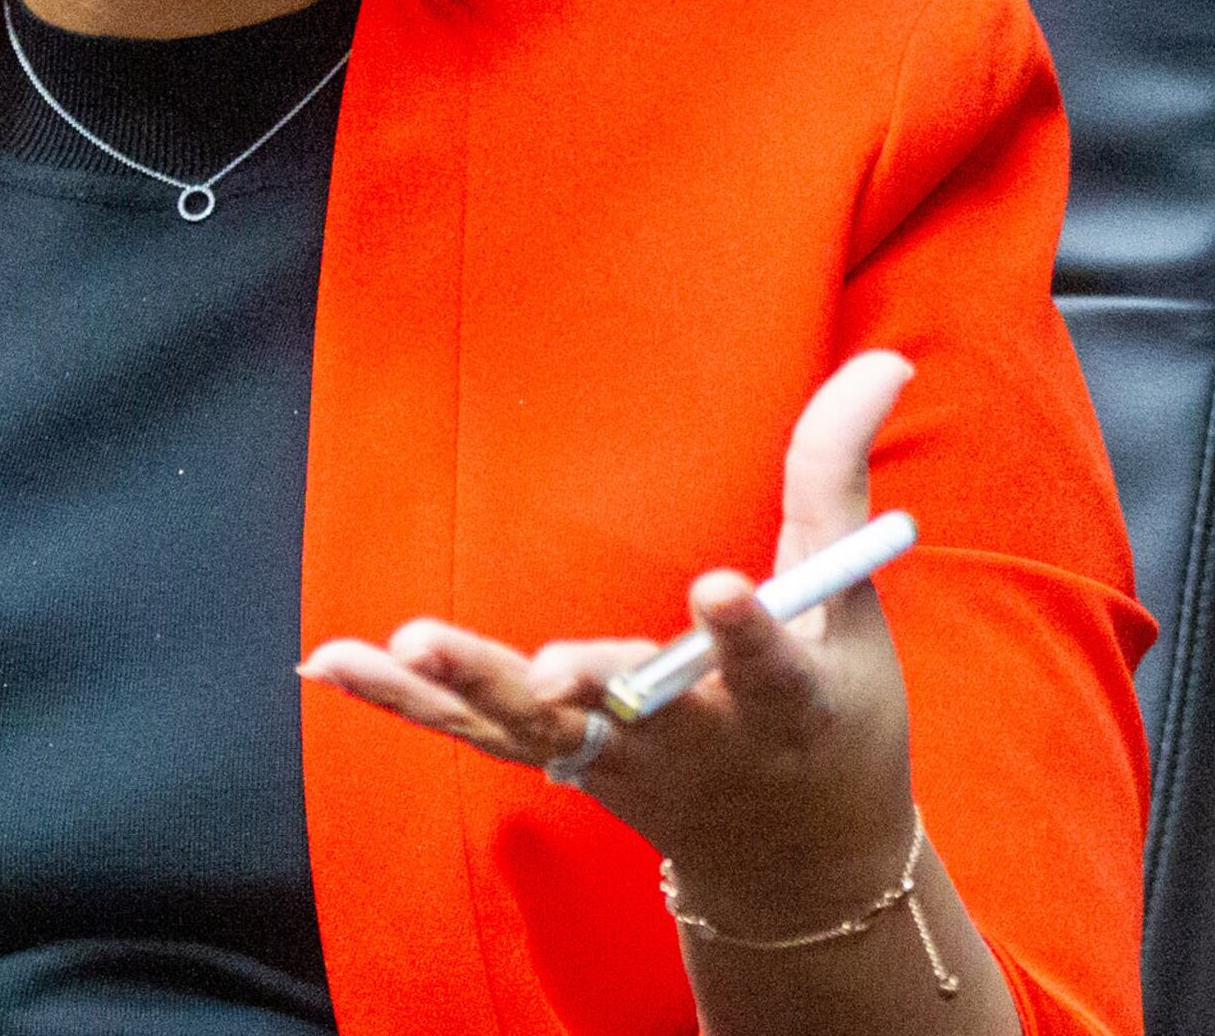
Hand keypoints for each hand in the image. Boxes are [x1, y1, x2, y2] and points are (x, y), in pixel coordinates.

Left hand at [297, 349, 925, 927]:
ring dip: (472, 690)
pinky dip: (403, 704)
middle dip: (596, 688)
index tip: (719, 588)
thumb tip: (885, 357)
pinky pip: (472, 737)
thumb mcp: (852, 603)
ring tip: (411, 642)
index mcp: (789, 705)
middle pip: (639, 717)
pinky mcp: (558, 763)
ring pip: (540, 730)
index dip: (748, 633)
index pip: (772, 669)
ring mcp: (619, 763)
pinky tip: (329, 664)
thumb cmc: (835, 710)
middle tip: (552, 668)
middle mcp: (700, 747)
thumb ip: (841, 476)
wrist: (798, 858)